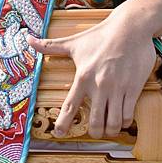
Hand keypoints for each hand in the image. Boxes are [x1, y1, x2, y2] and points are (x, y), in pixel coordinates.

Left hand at [28, 12, 155, 138]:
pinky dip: (124, 122)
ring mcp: (118, 88)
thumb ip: (50, 46)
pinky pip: (128, 116)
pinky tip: (121, 117)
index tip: (59, 134)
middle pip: (95, 123)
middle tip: (94, 131)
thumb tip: (27, 39)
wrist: (130, 28)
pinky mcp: (133, 88)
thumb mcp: (73, 42)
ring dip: (110, 130)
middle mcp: (100, 86)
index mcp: (83, 76)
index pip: (70, 106)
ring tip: (108, 127)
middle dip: (94, 133)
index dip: (63, 124)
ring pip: (113, 124)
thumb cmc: (100, 35)